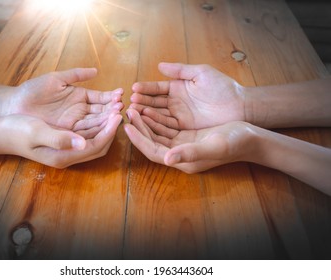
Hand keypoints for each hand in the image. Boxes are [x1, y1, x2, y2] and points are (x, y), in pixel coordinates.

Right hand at [0, 113, 122, 167]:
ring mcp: (67, 150)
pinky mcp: (65, 141)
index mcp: (64, 157)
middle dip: (111, 130)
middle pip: (99, 145)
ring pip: (94, 140)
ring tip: (115, 110)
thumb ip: (59, 139)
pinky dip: (96, 124)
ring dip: (105, 126)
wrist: (2, 132)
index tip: (117, 116)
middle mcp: (69, 156)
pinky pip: (87, 135)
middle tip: (120, 112)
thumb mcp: (37, 133)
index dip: (108, 132)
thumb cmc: (17, 131)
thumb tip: (82, 143)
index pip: (95, 146)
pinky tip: (100, 112)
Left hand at [6, 68, 123, 131]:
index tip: (120, 95)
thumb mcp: (56, 79)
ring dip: (107, 121)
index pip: (100, 98)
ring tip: (117, 117)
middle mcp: (81, 112)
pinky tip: (105, 128)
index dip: (110, 97)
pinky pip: (85, 134)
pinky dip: (96, 131)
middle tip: (121, 108)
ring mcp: (75, 124)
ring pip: (96, 124)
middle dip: (112, 110)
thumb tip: (95, 71)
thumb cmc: (33, 90)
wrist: (15, 106)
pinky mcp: (68, 134)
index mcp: (80, 97)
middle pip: (101, 113)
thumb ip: (75, 75)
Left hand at [124, 109, 254, 173]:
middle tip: (128, 112)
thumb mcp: (213, 146)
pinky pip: (167, 128)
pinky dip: (157, 119)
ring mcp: (183, 145)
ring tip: (134, 108)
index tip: (126, 127)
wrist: (250, 138)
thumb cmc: (234, 143)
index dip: (139, 140)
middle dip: (139, 128)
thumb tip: (167, 159)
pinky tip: (150, 109)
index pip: (154, 152)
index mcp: (183, 160)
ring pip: (158, 134)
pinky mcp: (188, 136)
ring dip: (146, 122)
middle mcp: (179, 154)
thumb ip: (190, 153)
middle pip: (152, 142)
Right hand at [130, 63, 244, 129]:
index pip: (158, 88)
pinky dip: (156, 123)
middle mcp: (176, 102)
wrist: (239, 106)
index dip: (146, 88)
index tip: (134, 88)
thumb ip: (180, 70)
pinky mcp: (184, 128)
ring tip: (134, 111)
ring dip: (146, 113)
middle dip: (142, 102)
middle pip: (155, 102)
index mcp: (178, 87)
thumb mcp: (201, 73)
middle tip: (130, 102)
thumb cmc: (222, 87)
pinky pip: (167, 125)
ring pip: (158, 114)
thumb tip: (159, 66)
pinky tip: (145, 120)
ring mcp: (179, 115)